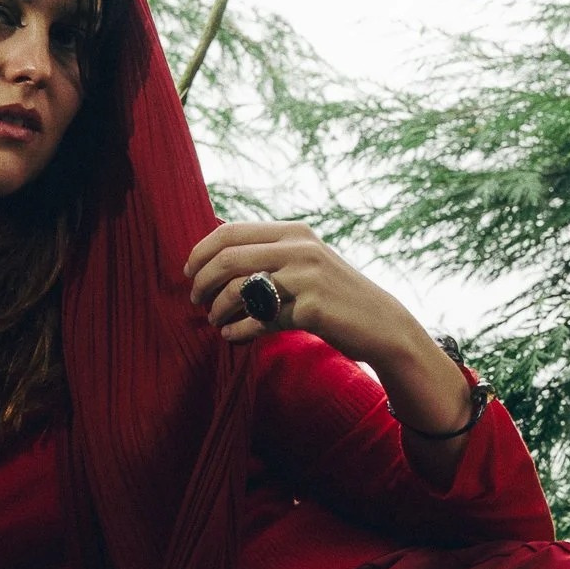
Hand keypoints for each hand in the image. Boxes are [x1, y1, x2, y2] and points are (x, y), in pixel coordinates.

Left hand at [183, 220, 410, 364]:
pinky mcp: (311, 309)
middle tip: (195, 300)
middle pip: (228, 258)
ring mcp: (306, 278)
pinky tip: (232, 337)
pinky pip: (259, 321)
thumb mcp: (306, 263)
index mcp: (294, 232)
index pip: (230, 231)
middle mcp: (299, 248)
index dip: (200, 252)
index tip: (189, 272)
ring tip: (215, 321)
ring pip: (239, 290)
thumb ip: (269, 255)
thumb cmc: (335, 296)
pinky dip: (239, 331)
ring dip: (218, 309)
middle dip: (202, 281)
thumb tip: (215, 258)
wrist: (380, 323)